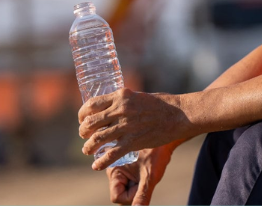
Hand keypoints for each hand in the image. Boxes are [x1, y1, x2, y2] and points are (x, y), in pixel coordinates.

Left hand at [78, 88, 192, 169]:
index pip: (91, 104)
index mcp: (120, 96)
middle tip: (84, 136)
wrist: (178, 114)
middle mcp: (120, 109)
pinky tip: (96, 166)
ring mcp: (126, 125)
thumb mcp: (137, 96)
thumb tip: (111, 109)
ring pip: (97, 139)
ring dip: (88, 147)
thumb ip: (123, 102)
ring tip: (87, 150)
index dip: (83, 114)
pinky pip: (111, 154)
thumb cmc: (160, 104)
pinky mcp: (133, 141)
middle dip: (83, 131)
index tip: (83, 120)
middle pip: (91, 122)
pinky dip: (101, 162)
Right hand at [106, 146, 172, 204]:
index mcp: (113, 171)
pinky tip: (145, 169)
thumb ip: (142, 195)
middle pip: (121, 194)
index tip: (142, 183)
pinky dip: (139, 180)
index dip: (131, 195)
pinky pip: (131, 182)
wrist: (164, 134)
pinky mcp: (126, 167)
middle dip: (134, 190)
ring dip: (137, 185)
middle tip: (144, 175)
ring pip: (127, 189)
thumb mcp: (150, 175)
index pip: (117, 197)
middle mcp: (112, 170)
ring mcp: (119, 168)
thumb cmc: (156, 153)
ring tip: (145, 171)